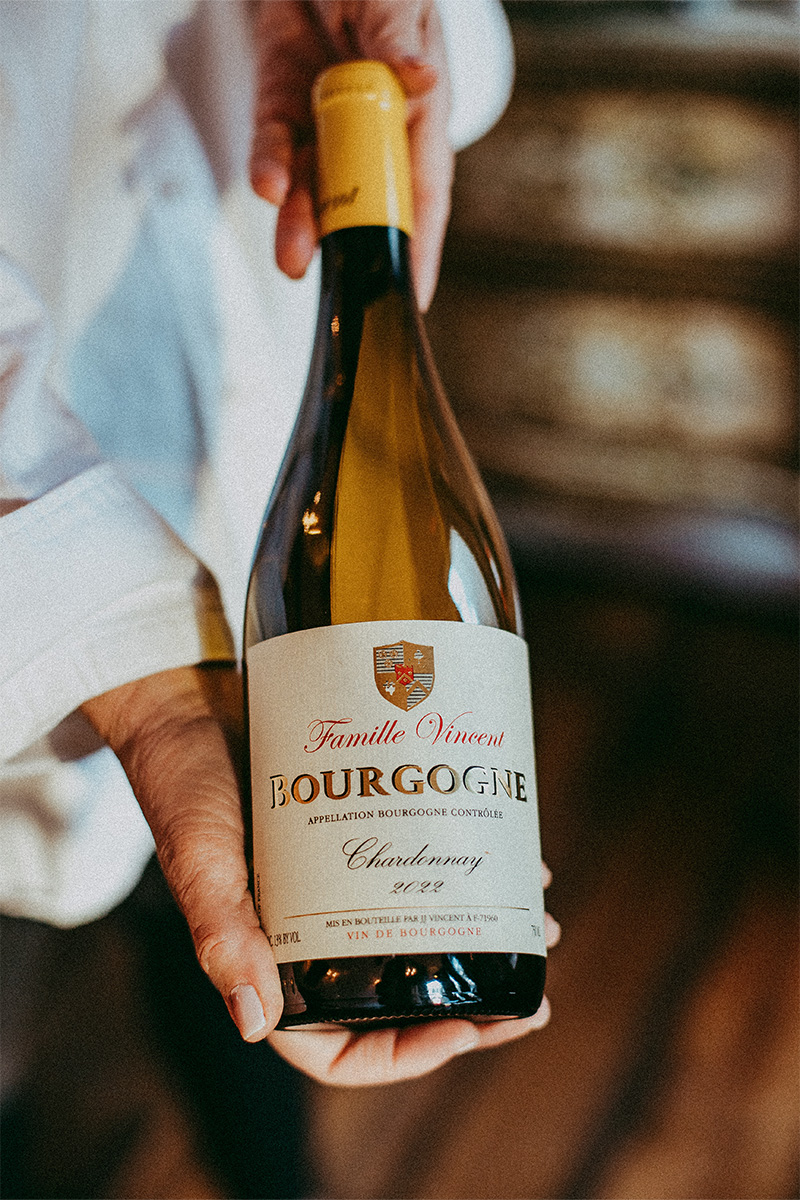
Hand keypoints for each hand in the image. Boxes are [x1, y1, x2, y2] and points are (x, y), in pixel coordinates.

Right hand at [82, 664, 558, 1085]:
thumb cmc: (181, 779)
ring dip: (481, 931)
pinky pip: (417, 863)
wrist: (185, 695)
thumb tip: (254, 1023)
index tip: (470, 1028)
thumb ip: (222, 931)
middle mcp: (308, 932)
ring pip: (418, 930)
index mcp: (268, 961)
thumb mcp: (200, 857)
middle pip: (398, 997)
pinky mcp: (355, 831)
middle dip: (470, 1003)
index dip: (409, 1052)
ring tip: (538, 916)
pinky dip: (462, 862)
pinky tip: (509, 848)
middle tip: (534, 992)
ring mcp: (336, 882)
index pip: (339, 1049)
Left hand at [249, 0, 453, 309]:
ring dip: (302, 225)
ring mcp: (321, 120)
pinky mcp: (278, 104)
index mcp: (417, 110)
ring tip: (294, 259)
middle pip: (363, 203)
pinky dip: (269, 166)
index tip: (414, 297)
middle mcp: (369, 127)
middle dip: (350, 248)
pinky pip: (271, 143)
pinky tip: (267, 187)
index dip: (419, 246)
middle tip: (342, 288)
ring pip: (312, 187)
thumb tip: (422, 78)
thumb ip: (399, 37)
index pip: (424, 191)